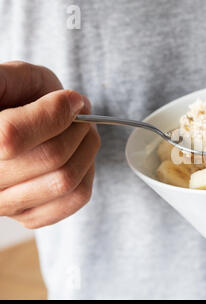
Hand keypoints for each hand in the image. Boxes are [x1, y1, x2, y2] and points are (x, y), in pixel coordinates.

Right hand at [0, 61, 99, 228]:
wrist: (12, 123)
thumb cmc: (13, 97)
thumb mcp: (9, 77)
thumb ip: (17, 80)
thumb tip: (69, 104)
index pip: (12, 137)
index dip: (53, 113)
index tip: (71, 99)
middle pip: (51, 158)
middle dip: (77, 128)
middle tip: (79, 115)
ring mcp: (4, 204)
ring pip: (65, 181)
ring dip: (87, 149)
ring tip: (80, 133)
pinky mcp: (29, 216)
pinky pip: (75, 199)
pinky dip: (87, 172)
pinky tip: (76, 157)